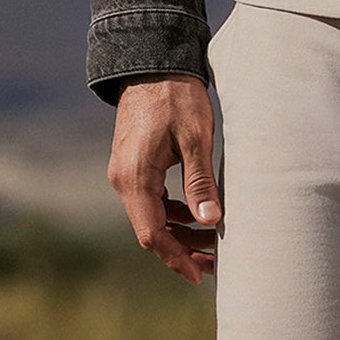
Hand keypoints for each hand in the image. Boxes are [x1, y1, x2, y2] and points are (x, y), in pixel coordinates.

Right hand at [107, 73, 220, 284]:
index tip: (199, 276)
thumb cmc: (177, 96)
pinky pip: (152, 199)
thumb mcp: (196, 138)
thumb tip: (211, 221)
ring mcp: (126, 172)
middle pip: (151, 230)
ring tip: (214, 240)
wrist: (152, 63)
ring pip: (152, 216)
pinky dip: (174, 212)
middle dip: (183, 250)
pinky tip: (198, 214)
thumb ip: (201, 181)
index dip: (176, 259)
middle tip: (216, 263)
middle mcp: (124, 180)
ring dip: (180, 231)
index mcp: (135, 177)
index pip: (152, 234)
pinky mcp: (134, 164)